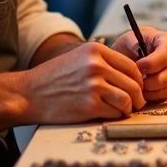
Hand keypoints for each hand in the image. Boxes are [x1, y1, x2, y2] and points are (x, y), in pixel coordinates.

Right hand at [24, 42, 146, 123]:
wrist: (28, 93)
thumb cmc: (52, 78)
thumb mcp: (78, 58)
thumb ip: (102, 62)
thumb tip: (130, 75)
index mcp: (95, 50)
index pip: (132, 66)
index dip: (138, 80)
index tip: (136, 88)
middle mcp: (96, 65)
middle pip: (133, 83)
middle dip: (137, 96)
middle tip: (134, 103)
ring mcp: (93, 85)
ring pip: (128, 99)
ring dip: (128, 108)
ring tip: (122, 110)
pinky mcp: (90, 105)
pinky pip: (116, 112)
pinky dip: (116, 116)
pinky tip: (107, 114)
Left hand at [112, 25, 166, 102]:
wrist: (126, 58)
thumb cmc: (129, 46)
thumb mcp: (128, 39)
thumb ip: (133, 45)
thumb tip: (140, 61)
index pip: (166, 54)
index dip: (152, 63)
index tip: (138, 66)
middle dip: (151, 81)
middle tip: (136, 80)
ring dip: (150, 90)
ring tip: (137, 85)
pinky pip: (165, 96)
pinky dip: (152, 97)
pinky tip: (141, 92)